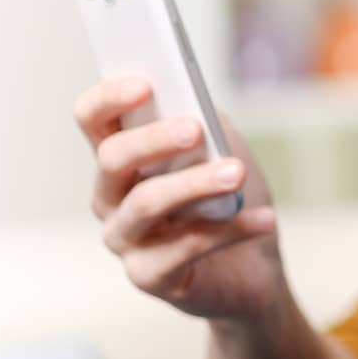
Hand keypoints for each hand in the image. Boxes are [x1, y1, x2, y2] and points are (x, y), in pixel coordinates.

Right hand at [75, 76, 284, 320]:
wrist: (254, 267)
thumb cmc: (228, 199)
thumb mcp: (219, 150)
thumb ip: (203, 122)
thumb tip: (192, 106)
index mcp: (121, 158)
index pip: (92, 119)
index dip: (109, 98)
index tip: (146, 83)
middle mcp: (110, 197)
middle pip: (112, 159)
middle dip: (154, 140)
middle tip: (196, 129)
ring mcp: (125, 239)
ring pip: (146, 203)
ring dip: (195, 183)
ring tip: (237, 172)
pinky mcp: (149, 275)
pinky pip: (185, 248)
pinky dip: (231, 230)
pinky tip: (265, 219)